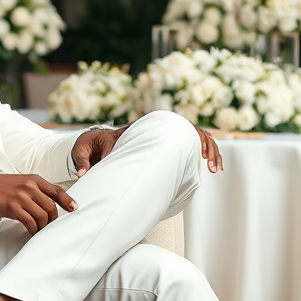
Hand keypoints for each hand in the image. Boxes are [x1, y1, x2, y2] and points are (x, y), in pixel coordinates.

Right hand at [0, 171, 76, 234]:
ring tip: (38, 228)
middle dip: (52, 219)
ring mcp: (21, 197)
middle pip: (52, 207)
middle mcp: (30, 187)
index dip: (68, 201)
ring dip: (42, 226)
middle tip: (48, 224)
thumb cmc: (3, 186)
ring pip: (42, 216)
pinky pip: (30, 222)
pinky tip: (30, 229)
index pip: (57, 191)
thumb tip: (52, 202)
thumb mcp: (23, 182)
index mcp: (35, 179)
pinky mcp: (13, 207)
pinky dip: (33, 229)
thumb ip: (37, 190)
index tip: (74, 208)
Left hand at [71, 122, 223, 176]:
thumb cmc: (95, 145)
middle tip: (212, 165)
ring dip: (209, 150)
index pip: (173, 132)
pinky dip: (203, 153)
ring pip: (195, 137)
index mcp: (143, 130)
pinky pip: (190, 145)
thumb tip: (83, 172)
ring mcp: (164, 135)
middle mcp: (157, 129)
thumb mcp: (86, 149)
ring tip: (216, 168)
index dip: (191, 142)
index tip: (201, 155)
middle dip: (206, 146)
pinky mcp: (166, 143)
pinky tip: (211, 166)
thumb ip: (84, 159)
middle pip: (191, 131)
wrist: (98, 140)